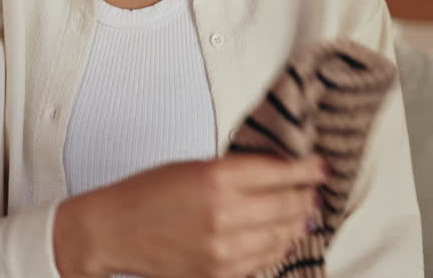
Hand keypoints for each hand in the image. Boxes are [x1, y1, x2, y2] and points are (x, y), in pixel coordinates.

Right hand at [53, 153, 325, 277]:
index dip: (308, 169)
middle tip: (314, 189)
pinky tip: (279, 236)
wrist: (113, 231)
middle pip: (290, 205)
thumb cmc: (146, 193)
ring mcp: (225, 248)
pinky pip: (265, 259)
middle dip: (307, 195)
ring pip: (283, 235)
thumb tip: (279, 173)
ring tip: (302, 213)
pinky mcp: (220, 272)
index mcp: (217, 177)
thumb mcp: (193, 166)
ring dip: (297, 222)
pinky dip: (277, 246)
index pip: (282, 172)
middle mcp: (225, 214)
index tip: (320, 166)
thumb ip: (236, 170)